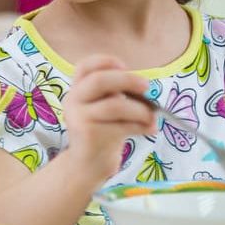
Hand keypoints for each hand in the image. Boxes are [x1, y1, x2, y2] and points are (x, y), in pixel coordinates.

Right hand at [64, 56, 153, 180]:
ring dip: (141, 110)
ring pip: (115, 105)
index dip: (105, 61)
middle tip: (147, 87)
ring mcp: (79, 118)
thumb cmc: (104, 131)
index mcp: (78, 89)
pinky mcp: (89, 135)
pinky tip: (149, 130)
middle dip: (128, 80)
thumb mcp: (105, 108)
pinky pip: (122, 125)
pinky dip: (141, 126)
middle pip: (99, 80)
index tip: (124, 66)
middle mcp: (73, 100)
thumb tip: (147, 88)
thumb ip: (117, 94)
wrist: (89, 164)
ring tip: (152, 118)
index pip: (84, 66)